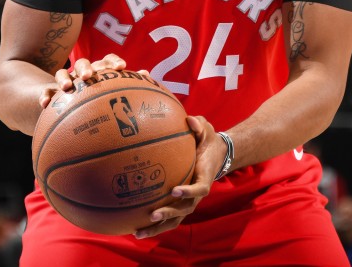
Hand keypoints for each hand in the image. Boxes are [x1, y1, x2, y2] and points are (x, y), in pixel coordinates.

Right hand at [37, 53, 128, 108]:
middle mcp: (82, 74)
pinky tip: (45, 104)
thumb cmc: (98, 99)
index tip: (121, 67)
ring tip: (67, 88)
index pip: (107, 60)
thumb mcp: (112, 94)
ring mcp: (66, 82)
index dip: (113, 61)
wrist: (68, 104)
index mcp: (99, 72)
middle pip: (83, 63)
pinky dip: (45, 96)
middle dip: (86, 67)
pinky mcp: (52, 92)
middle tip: (89, 76)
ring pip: (62, 73)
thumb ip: (127, 86)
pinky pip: (46, 92)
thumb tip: (147, 76)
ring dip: (64, 78)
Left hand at [132, 115, 226, 238]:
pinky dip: (154, 224)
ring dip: (158, 227)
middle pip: (185, 209)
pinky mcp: (180, 202)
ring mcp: (189, 200)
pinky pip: (168, 217)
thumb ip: (199, 125)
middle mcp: (197, 193)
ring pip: (175, 219)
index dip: (189, 192)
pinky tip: (135, 227)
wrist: (216, 154)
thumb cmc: (208, 140)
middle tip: (153, 215)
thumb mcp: (207, 129)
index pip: (200, 189)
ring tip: (138, 233)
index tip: (175, 190)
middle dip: (169, 214)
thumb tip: (189, 120)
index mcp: (205, 177)